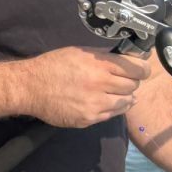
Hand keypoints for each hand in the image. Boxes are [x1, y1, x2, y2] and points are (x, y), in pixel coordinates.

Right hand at [24, 46, 150, 127]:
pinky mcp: (89, 118)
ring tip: (113, 92)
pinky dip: (112, 107)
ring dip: (123, 96)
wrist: (29, 87)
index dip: (142, 69)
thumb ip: (103, 56)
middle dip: (129, 82)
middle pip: (133, 85)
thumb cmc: (52, 66)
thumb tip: (126, 56)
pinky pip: (112, 114)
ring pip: (126, 102)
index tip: (140, 69)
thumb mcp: (79, 53)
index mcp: (98, 65)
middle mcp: (99, 84)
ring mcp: (95, 104)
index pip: (137, 68)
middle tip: (121, 80)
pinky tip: (103, 101)